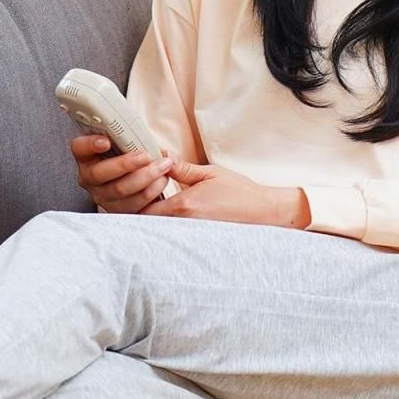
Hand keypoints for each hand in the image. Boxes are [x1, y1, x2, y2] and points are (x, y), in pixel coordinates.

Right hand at [70, 135, 172, 213]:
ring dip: (145, 178)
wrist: (139, 173)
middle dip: (126, 164)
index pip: (80, 148)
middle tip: (146, 156)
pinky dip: (151, 192)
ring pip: (119, 190)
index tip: (107, 141)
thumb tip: (137, 131)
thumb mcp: (124, 139)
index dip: (90, 144)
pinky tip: (162, 180)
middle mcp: (90, 178)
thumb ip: (125, 133)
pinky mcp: (118, 210)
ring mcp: (102, 196)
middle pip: (100, 173)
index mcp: (87, 156)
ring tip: (162, 166)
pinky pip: (133, 205)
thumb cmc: (130, 151)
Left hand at [140, 156, 309, 227]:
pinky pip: (172, 236)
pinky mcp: (196, 241)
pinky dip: (165, 227)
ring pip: (158, 231)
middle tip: (139, 196)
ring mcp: (189, 236)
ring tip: (153, 204)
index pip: (144, 208)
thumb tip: (161, 156)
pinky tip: (170, 216)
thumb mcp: (209, 173)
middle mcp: (183, 225)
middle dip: (139, 210)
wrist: (262, 212)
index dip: (136, 197)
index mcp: (184, 206)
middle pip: (146, 223)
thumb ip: (182, 168)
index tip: (136, 186)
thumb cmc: (239, 191)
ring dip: (151, 219)